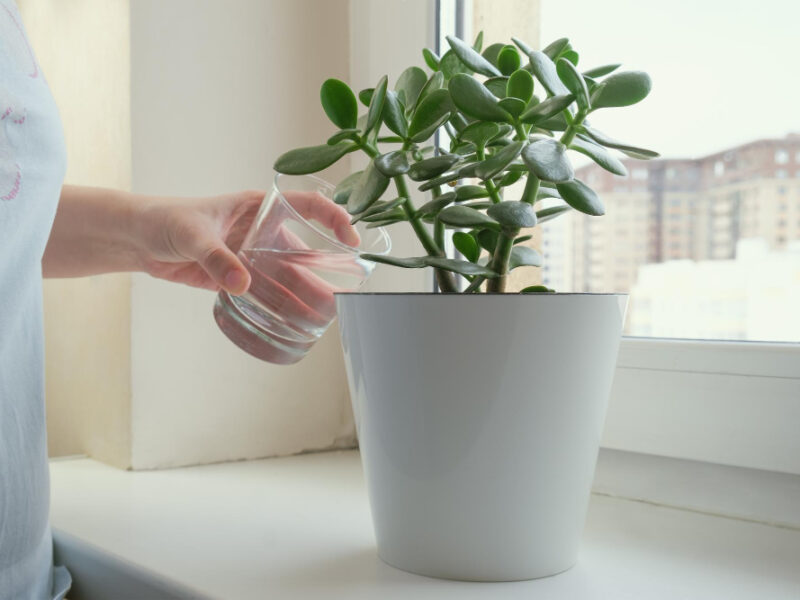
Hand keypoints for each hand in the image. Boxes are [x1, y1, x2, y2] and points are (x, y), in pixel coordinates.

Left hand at [136, 190, 358, 299]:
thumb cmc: (165, 220)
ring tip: (322, 317)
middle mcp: (262, 231)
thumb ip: (216, 258)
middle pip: (303, 251)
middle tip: (340, 296)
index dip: (333, 219)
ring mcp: (251, 255)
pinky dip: (280, 306)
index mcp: (258, 207)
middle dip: (324, 273)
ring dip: (304, 295)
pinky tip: (292, 321)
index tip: (350, 239)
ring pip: (287, 276)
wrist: (137, 239)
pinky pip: (266, 292)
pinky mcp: (238, 276)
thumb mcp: (192, 234)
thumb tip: (242, 284)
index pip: (307, 206)